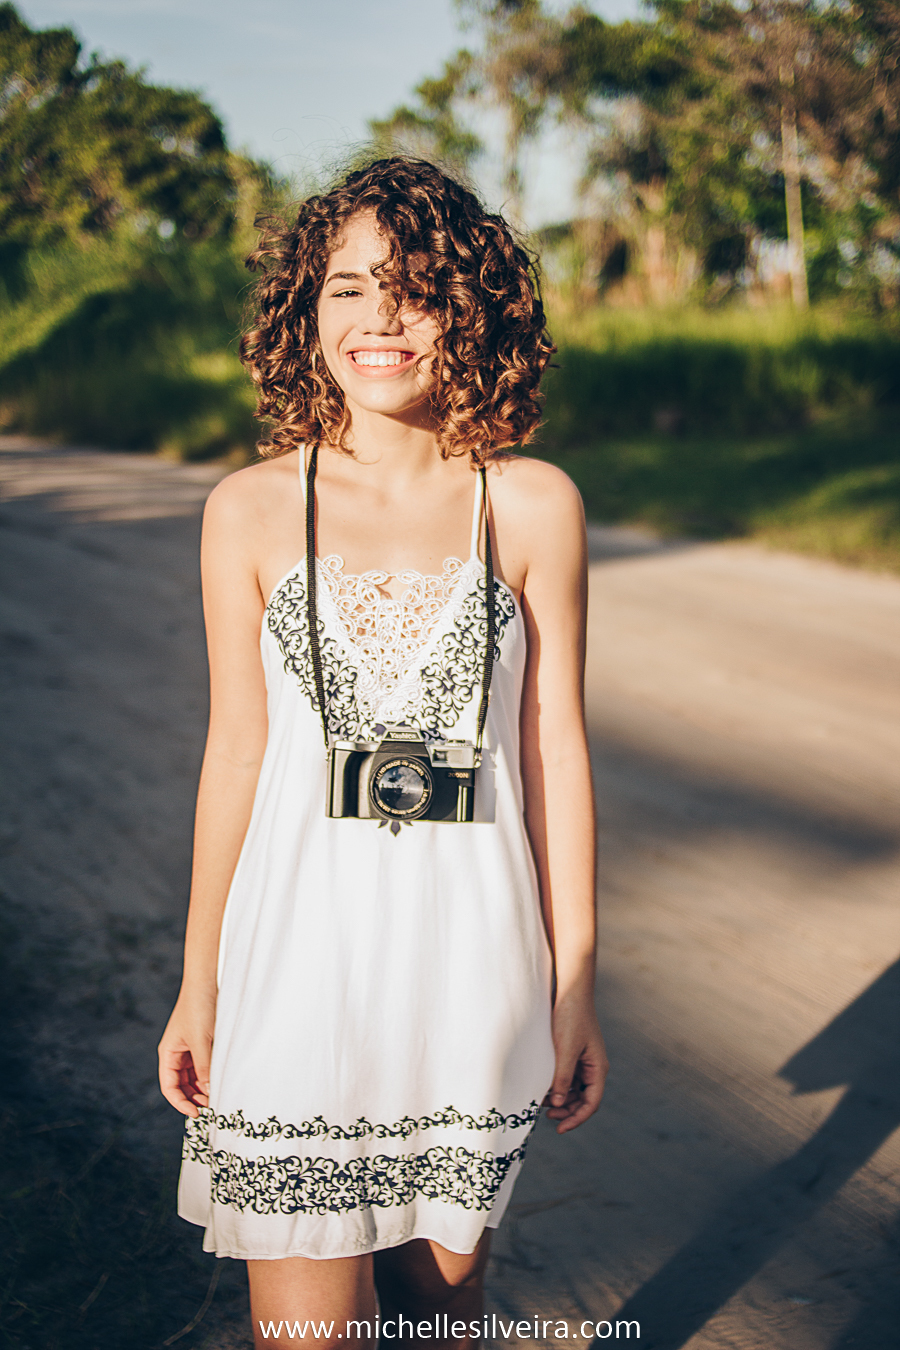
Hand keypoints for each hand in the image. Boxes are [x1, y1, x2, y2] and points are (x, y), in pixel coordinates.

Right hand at [158, 989, 215, 1117]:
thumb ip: (204, 1067)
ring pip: (194, 1076)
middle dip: (194, 1098)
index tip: (196, 1114)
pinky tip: (221, 1079)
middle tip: (212, 1106)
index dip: (180, 1103)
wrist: (208, 979)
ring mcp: (190, 1047)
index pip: (169, 1087)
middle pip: (182, 1085)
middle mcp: (177, 1052)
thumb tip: (208, 1092)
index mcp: (169, 1052)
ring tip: (217, 1095)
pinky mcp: (204, 1041)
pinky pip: (204, 1064)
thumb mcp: (201, 1040)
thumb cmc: (199, 1006)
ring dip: (203, 1088)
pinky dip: (210, 1075)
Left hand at [545, 992, 608, 1133]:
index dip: (576, 1119)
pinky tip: (544, 1088)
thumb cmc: (571, 1017)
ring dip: (561, 1100)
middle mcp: (593, 1067)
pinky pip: (568, 1078)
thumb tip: (558, 1104)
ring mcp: (583, 1061)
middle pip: (584, 1100)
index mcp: (598, 1068)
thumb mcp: (565, 1049)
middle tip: (547, 1116)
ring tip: (542, 1102)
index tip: (559, 1129)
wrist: (570, 991)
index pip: (591, 1103)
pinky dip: (558, 1086)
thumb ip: (563, 1077)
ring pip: (575, 1091)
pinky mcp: (573, 1054)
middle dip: (568, 1111)